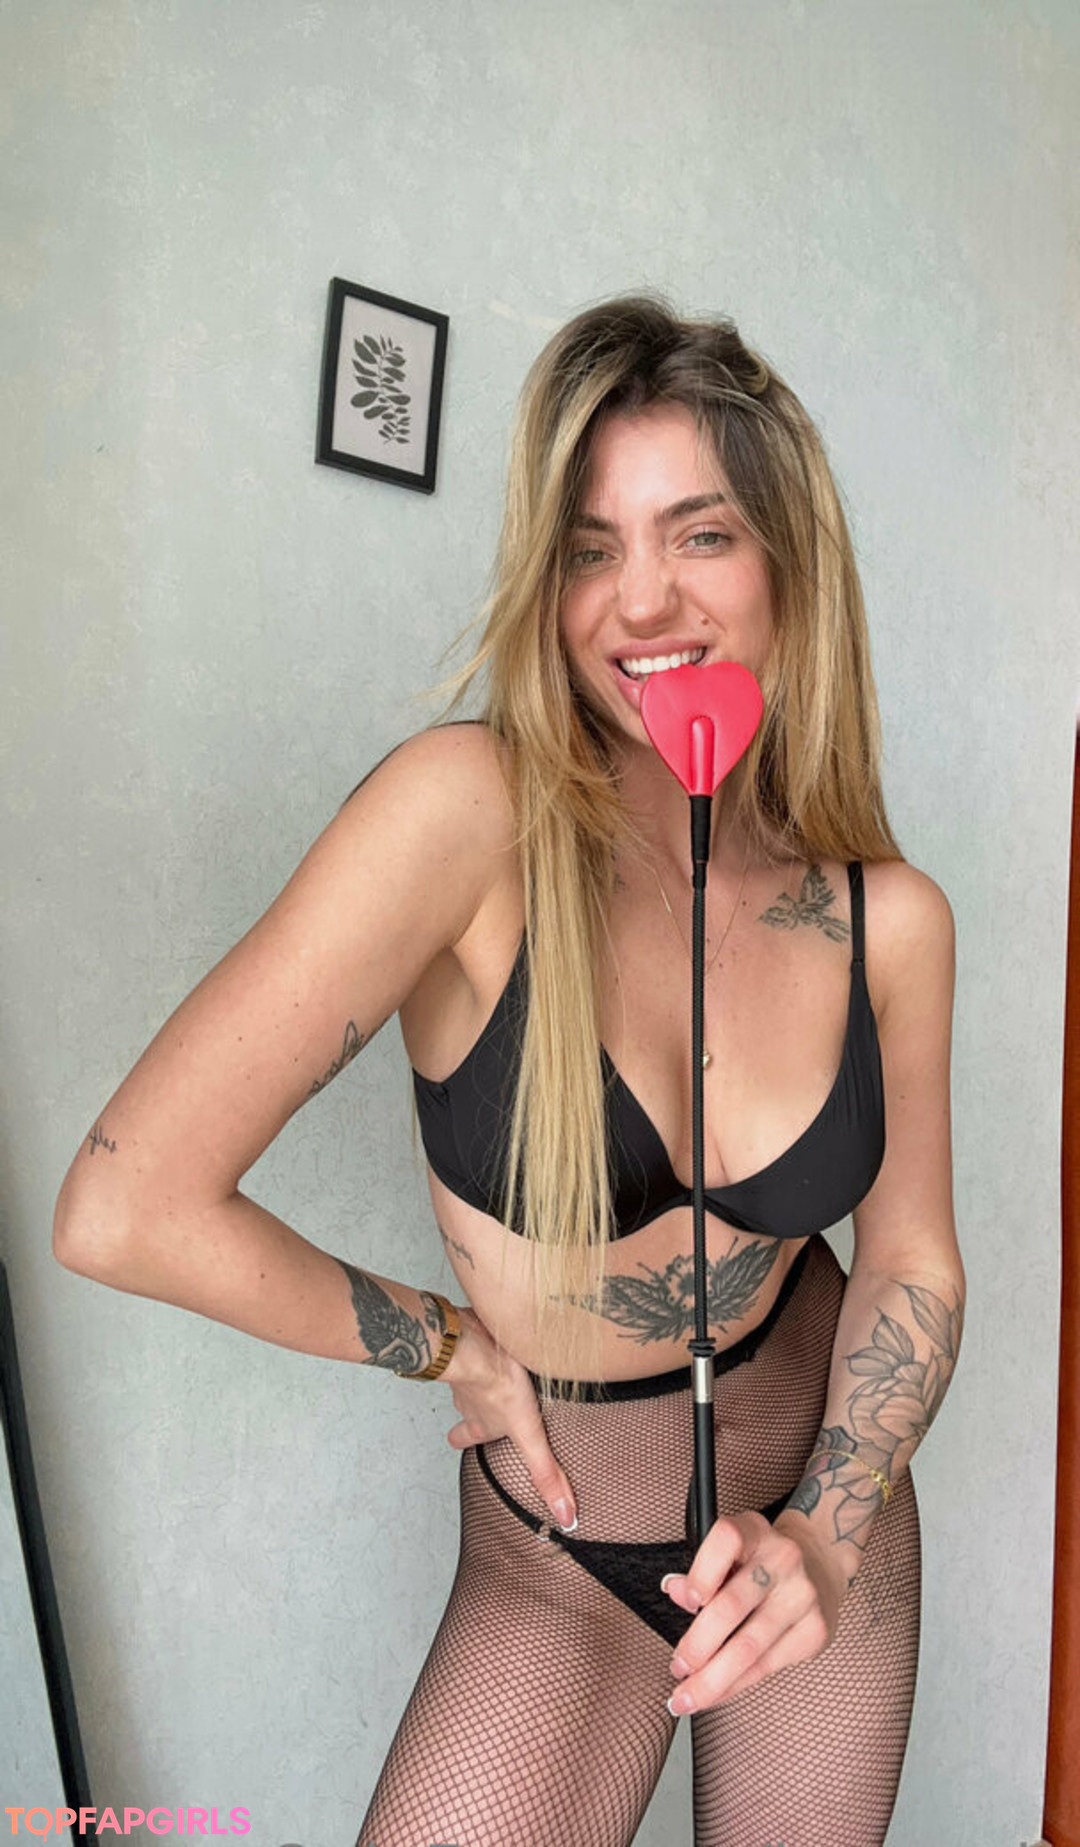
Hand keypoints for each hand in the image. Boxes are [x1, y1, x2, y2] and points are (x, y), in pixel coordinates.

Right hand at [440, 1306, 577, 1533]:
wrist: (474, 1342)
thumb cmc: (497, 1386)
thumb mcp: (529, 1434)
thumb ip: (545, 1472)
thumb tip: (565, 1516)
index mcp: (482, 1421)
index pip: (467, 1437)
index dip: (462, 1440)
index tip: (457, 1444)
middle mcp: (471, 1397)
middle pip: (466, 1406)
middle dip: (470, 1408)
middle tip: (477, 1403)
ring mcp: (470, 1366)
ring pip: (473, 1372)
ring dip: (483, 1372)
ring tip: (498, 1365)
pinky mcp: (477, 1338)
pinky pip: (479, 1342)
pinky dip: (487, 1342)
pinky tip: (500, 1333)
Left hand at [662, 1507, 848, 1713]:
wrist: (819, 1565)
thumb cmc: (760, 1562)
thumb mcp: (731, 1553)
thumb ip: (701, 1571)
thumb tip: (676, 1590)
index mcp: (755, 1532)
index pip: (727, 1540)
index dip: (703, 1572)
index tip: (687, 1601)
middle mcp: (783, 1559)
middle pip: (732, 1606)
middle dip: (697, 1646)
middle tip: (676, 1668)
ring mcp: (803, 1595)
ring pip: (749, 1647)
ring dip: (712, 1680)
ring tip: (687, 1696)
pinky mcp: (816, 1630)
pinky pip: (767, 1666)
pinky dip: (736, 1685)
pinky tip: (717, 1693)